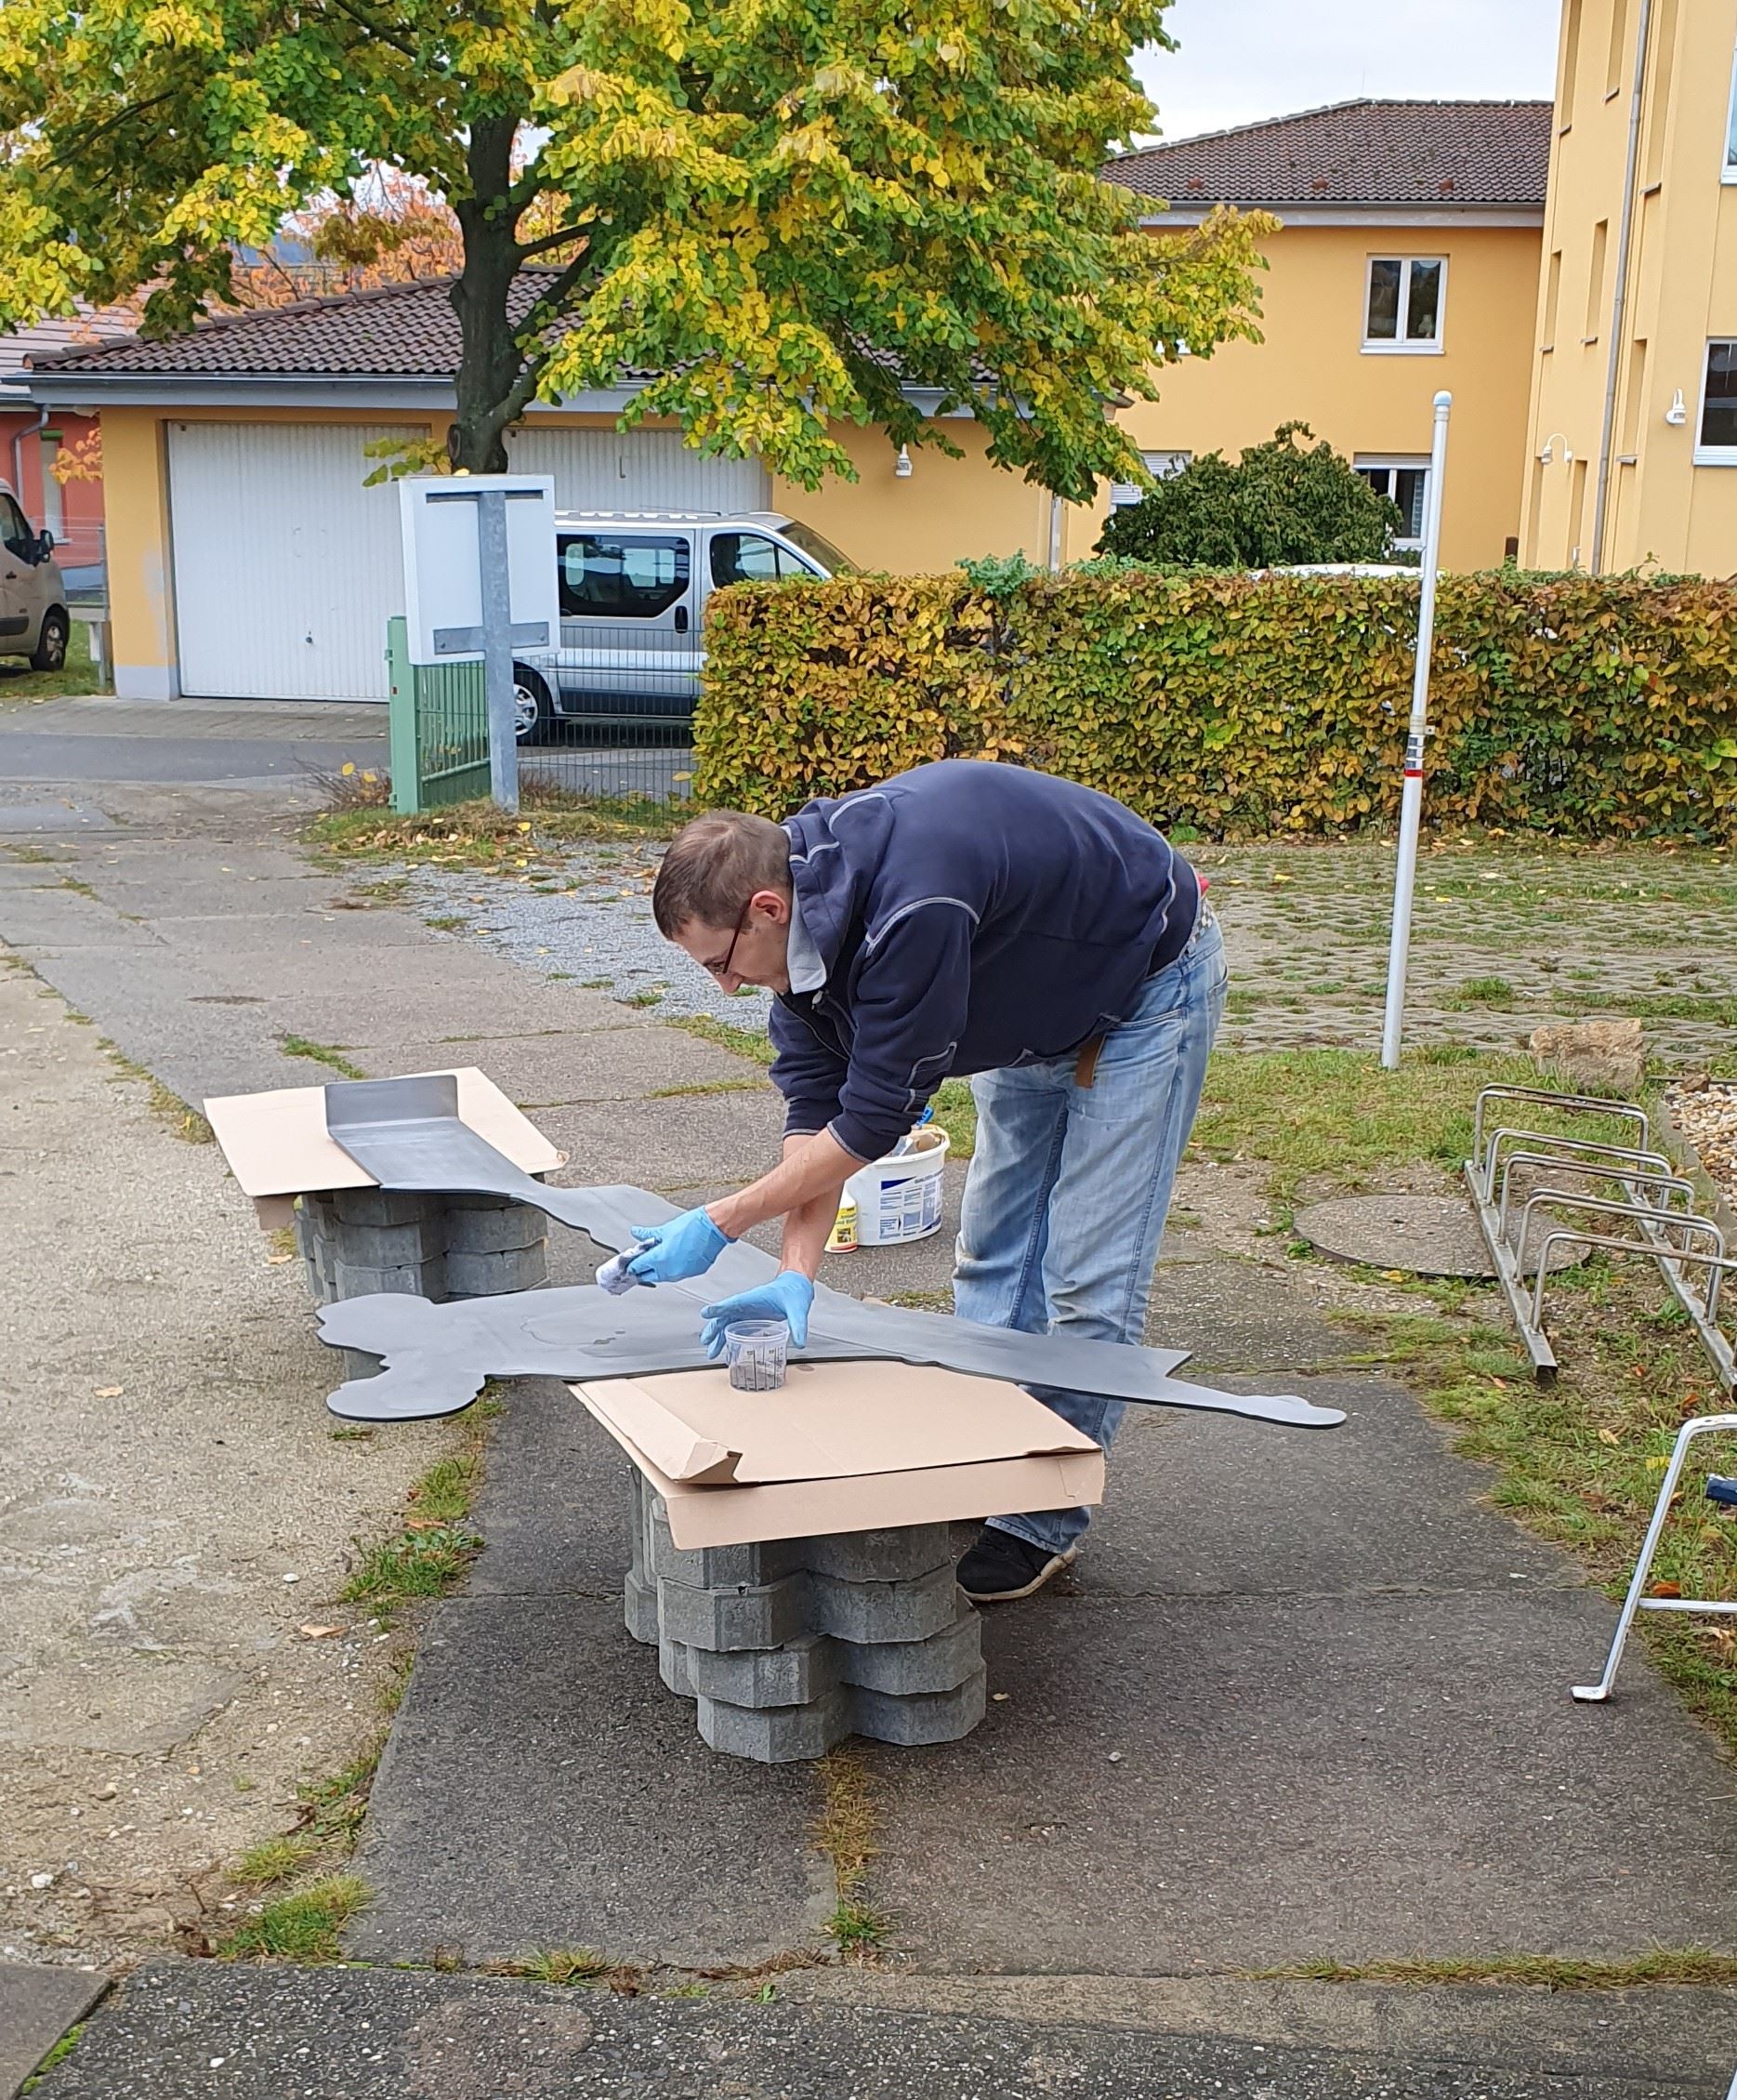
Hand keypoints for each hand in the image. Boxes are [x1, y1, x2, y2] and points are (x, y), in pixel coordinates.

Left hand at [624, 1207, 731, 1285]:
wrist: (714, 1228)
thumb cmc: (693, 1226)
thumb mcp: (665, 1230)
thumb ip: (647, 1234)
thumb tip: (636, 1232)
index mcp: (660, 1259)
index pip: (639, 1267)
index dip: (632, 1264)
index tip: (630, 1262)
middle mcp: (670, 1270)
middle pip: (650, 1275)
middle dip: (644, 1270)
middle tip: (642, 1261)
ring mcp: (683, 1273)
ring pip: (664, 1276)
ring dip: (658, 1270)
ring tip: (658, 1258)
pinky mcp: (694, 1272)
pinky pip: (679, 1274)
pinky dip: (674, 1268)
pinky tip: (674, 1258)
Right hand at [700, 1271, 815, 1357]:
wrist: (797, 1286)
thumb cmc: (794, 1292)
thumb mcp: (798, 1309)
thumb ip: (798, 1325)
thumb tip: (800, 1342)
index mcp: (754, 1298)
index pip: (733, 1303)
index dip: (719, 1309)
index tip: (706, 1313)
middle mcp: (748, 1305)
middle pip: (725, 1316)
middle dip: (714, 1328)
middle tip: (706, 1341)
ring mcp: (749, 1312)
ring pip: (728, 1323)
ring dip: (719, 1336)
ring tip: (712, 1351)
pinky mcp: (752, 1317)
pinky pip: (736, 1327)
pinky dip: (728, 1336)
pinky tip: (725, 1347)